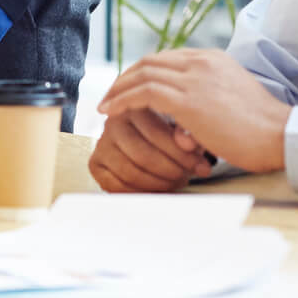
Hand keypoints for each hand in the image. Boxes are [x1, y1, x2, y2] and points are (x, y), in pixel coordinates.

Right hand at [88, 109, 215, 192]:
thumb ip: (189, 133)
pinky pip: (114, 185)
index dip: (181, 154)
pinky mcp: (95, 163)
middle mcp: (113, 121)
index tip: (201, 166)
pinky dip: (138, 192)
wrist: (157, 143)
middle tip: (188, 176)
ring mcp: (102, 142)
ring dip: (157, 184)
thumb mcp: (188, 127)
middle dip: (171, 171)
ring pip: (129, 171)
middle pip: (143, 155)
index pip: (155, 133)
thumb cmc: (174, 134)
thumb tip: (188, 143)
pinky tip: (154, 189)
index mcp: (134, 105)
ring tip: (175, 182)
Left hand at [95, 49, 290, 173]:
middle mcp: (200, 62)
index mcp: (212, 60)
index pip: (166, 59)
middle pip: (150, 62)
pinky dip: (123, 100)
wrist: (281, 136)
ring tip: (105, 105)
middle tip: (110, 94)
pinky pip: (144, 93)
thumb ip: (204, 105)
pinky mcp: (188, 100)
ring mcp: (194, 78)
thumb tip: (181, 128)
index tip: (128, 87)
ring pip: (143, 74)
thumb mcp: (230, 104)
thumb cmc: (261, 132)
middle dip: (125, 77)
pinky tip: (111, 111)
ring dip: (118, 89)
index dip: (142, 72)